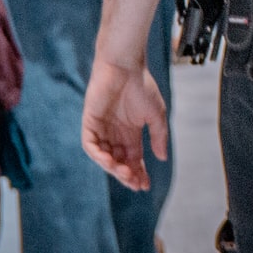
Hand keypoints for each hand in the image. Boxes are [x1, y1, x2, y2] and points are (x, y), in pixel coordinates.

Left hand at [81, 57, 166, 191]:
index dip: (138, 173)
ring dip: (113, 168)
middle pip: (119, 162)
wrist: (126, 66)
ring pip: (104, 157)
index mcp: (131, 133)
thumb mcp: (156, 115)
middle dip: (126, 175)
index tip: (145, 185)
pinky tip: (109, 161)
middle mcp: (115, 134)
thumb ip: (158, 137)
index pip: (133, 160)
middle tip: (135, 183)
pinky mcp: (90, 122)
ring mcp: (102, 129)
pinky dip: (98, 155)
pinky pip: (90, 145)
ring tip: (124, 173)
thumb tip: (162, 158)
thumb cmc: (142, 86)